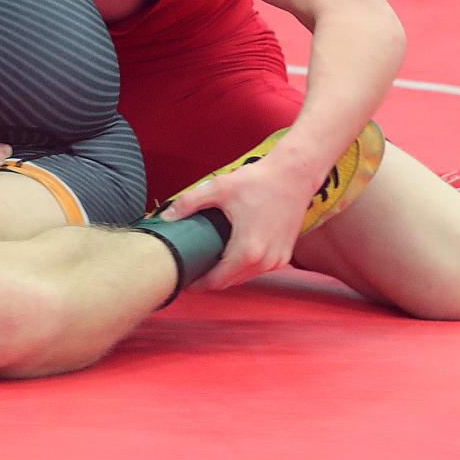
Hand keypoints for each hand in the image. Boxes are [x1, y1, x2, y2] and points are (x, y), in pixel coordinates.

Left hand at [160, 158, 309, 290]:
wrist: (294, 175)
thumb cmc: (260, 181)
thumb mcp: (219, 188)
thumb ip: (189, 203)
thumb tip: (165, 216)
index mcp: (247, 251)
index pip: (216, 281)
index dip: (197, 284)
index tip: (183, 281)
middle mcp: (265, 262)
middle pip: (229, 282)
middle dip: (209, 280)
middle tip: (190, 271)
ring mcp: (277, 260)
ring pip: (244, 278)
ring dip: (226, 274)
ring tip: (206, 263)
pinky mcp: (284, 255)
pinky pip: (258, 269)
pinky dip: (243, 267)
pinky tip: (230, 255)